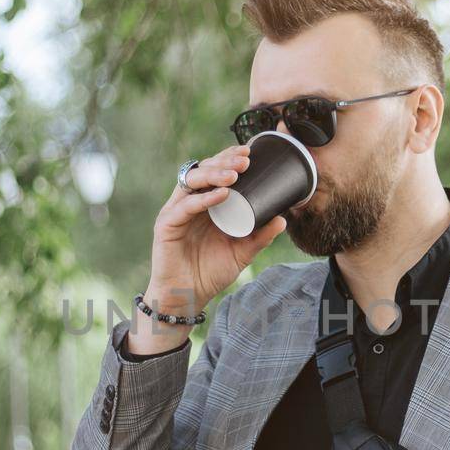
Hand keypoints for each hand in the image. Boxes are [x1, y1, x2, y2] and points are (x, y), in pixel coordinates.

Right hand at [129, 145, 286, 353]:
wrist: (186, 297)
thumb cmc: (209, 273)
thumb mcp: (241, 252)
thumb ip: (260, 237)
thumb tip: (283, 219)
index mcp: (204, 203)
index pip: (214, 171)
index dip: (228, 158)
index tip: (249, 152)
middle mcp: (188, 202)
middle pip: (202, 169)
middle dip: (224, 161)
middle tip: (245, 160)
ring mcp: (176, 212)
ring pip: (191, 181)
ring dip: (214, 174)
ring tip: (235, 174)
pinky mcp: (166, 225)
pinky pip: (185, 206)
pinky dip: (203, 199)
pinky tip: (221, 195)